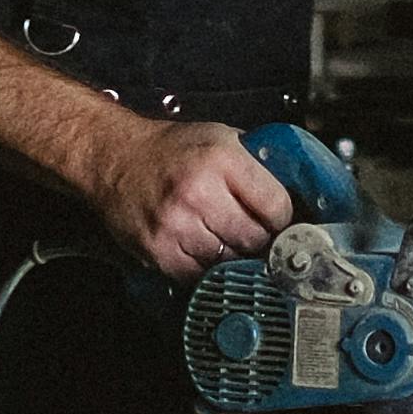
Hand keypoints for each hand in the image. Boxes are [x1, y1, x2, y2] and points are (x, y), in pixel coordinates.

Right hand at [77, 109, 295, 278]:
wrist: (114, 158)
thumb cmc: (170, 149)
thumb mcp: (220, 137)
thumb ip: (256, 164)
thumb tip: (298, 193)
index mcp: (222, 159)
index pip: (276, 207)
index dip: (281, 218)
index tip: (276, 220)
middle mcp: (199, 191)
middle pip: (254, 239)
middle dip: (258, 240)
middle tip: (251, 233)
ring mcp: (176, 223)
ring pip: (228, 261)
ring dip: (231, 256)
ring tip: (221, 238)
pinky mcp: (157, 249)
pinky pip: (197, 275)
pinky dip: (205, 269)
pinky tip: (200, 249)